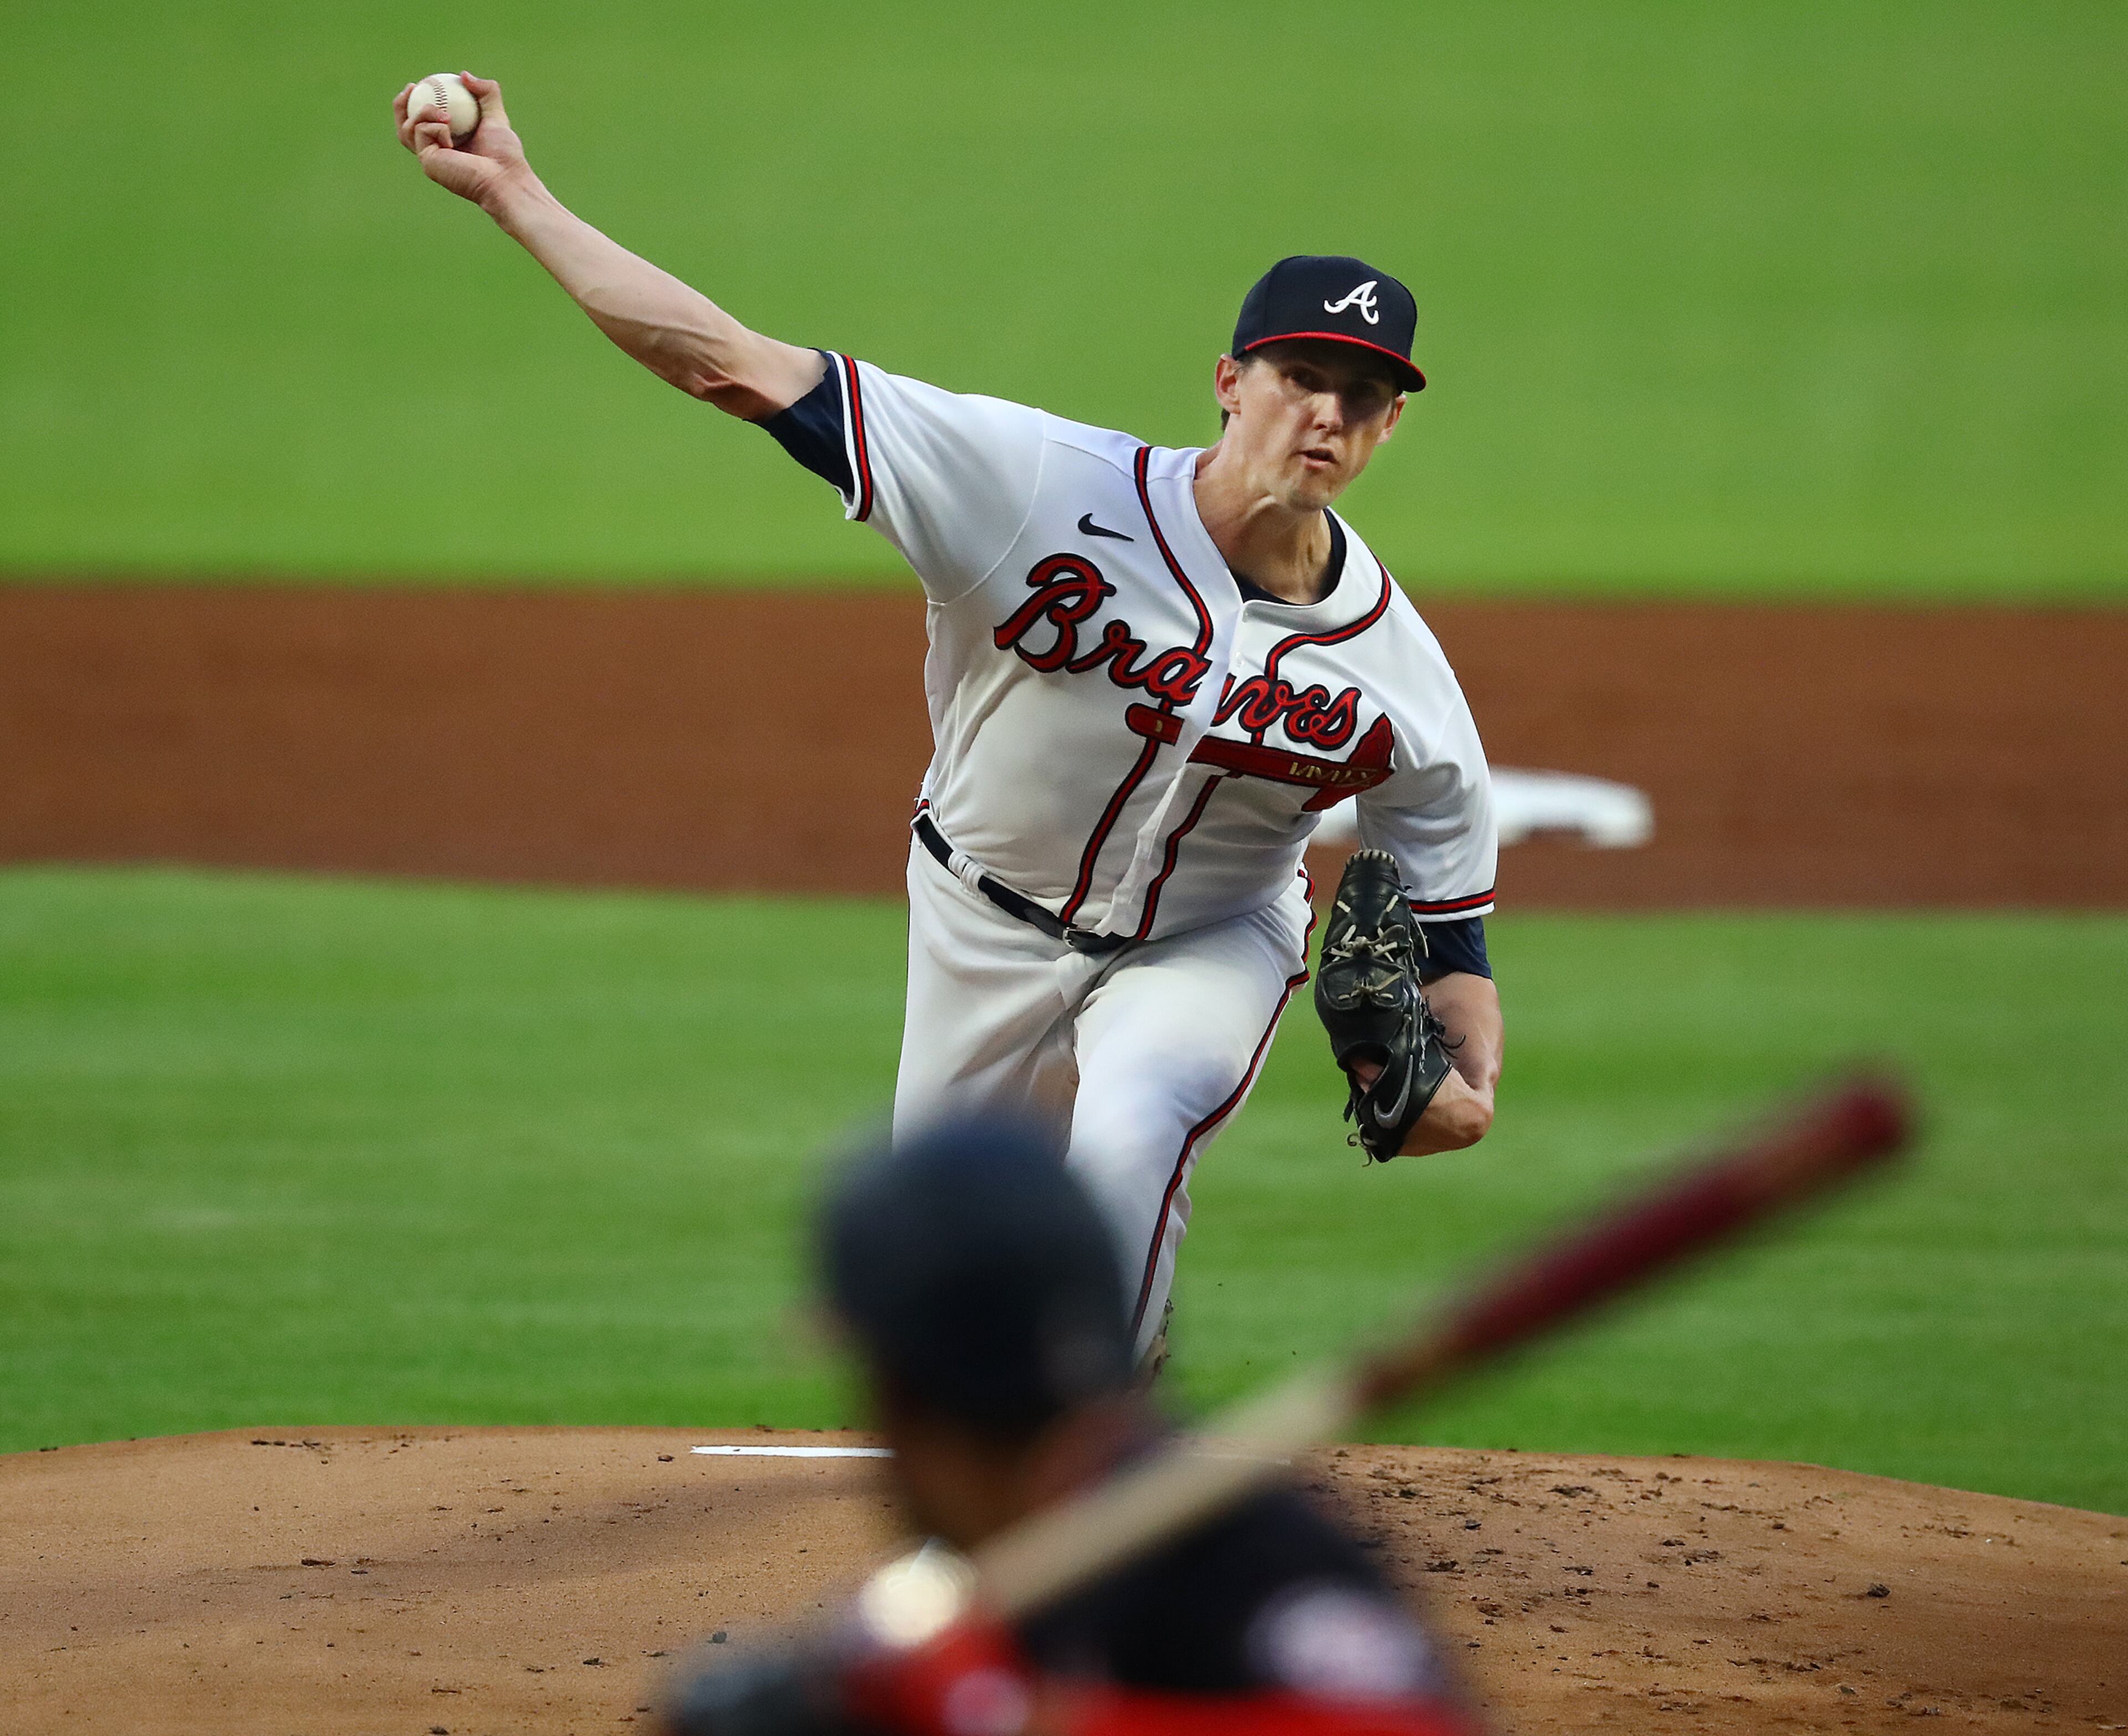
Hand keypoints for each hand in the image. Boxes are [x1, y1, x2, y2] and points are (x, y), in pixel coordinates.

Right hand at [393, 72, 531, 209]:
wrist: (506, 178)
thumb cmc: (504, 154)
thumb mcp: (496, 115)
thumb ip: (486, 92)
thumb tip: (463, 75)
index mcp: (447, 143)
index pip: (423, 122)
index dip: (416, 102)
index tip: (419, 83)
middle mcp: (435, 152)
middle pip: (404, 127)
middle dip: (401, 105)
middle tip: (410, 88)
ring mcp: (430, 159)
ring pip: (407, 129)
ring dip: (422, 112)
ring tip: (445, 114)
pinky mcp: (428, 163)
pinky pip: (420, 133)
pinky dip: (434, 126)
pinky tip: (448, 130)